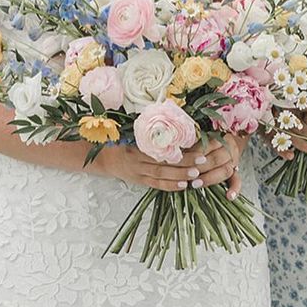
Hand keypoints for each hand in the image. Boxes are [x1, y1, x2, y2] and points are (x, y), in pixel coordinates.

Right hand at [92, 139, 241, 195]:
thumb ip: (150, 130)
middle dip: (184, 162)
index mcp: (136, 143)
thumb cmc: (121, 141)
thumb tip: (175, 120)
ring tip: (196, 174)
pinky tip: (184, 186)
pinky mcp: (140, 181)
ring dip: (180, 175)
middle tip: (202, 160)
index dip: (177, 146)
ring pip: (161, 175)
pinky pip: (156, 185)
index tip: (194, 143)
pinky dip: (170, 186)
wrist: (104, 159)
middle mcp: (138, 158)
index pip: (161, 145)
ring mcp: (139, 171)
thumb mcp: (131, 132)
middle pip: (164, 161)